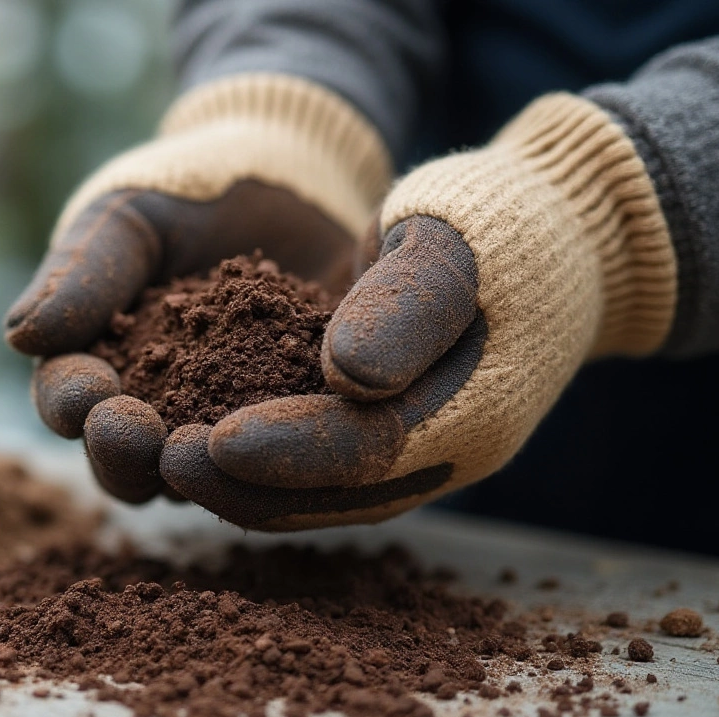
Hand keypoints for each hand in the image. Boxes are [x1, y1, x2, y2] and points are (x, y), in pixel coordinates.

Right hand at [5, 74, 390, 503]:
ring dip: (197, 473)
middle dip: (121, 455)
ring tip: (211, 448)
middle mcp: (152, 412)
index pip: (67, 398)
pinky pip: (286, 459)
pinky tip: (293, 434)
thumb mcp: (131, 218)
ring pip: (201, 480)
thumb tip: (19, 335)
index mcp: (95, 362)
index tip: (88, 393)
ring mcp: (222, 430)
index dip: (70, 401)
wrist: (291, 176)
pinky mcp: (295, 430)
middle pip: (123, 463)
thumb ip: (83, 272)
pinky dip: (283, 455)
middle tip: (137, 434)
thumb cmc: (191, 191)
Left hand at [163, 94, 678, 529]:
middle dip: (247, 484)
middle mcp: (446, 449)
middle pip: (337, 492)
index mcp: (475, 409)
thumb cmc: (502, 221)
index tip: (208, 441)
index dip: (287, 450)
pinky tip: (196, 441)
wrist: (556, 236)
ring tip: (163, 461)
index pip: (370, 447)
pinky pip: (322, 465)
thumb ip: (407, 305)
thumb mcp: (455, 241)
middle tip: (162, 462)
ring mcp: (421, 449)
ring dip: (244, 485)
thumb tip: (347, 377)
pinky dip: (262, 462)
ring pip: (323, 493)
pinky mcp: (393, 432)